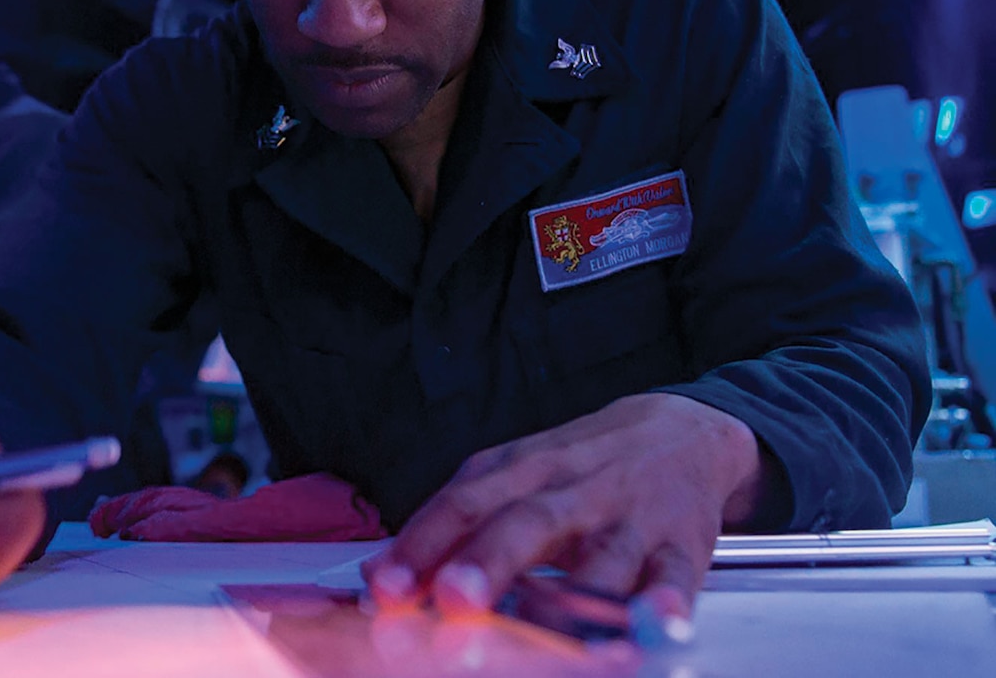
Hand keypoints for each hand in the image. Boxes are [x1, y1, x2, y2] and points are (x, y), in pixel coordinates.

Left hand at [363, 393, 765, 626]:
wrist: (681, 432)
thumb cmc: (580, 464)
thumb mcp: (514, 473)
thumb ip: (454, 519)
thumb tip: (382, 575)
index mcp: (524, 471)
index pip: (465, 503)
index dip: (424, 543)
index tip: (386, 586)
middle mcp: (574, 492)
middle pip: (527, 522)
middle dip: (488, 562)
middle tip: (453, 598)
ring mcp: (631, 520)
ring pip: (601, 558)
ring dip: (571, 599)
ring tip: (541, 633)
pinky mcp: (683, 547)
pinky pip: (677, 576)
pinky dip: (667, 601)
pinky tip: (656, 620)